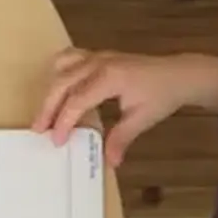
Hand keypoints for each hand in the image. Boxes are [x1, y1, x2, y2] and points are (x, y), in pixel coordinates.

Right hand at [33, 49, 217, 165]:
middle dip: (48, 107)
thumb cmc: (162, 95)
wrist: (178, 74)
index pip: (76, 101)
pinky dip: (59, 73)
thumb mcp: (142, 119)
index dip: (63, 122)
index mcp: (109, 78)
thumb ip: (121, 138)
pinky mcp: (98, 56)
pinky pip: (69, 58)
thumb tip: (110, 161)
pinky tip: (58, 90)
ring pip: (61, 66)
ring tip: (45, 112)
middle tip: (39, 130)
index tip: (56, 141)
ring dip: (50, 89)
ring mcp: (97, 56)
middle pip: (61, 83)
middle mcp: (98, 63)